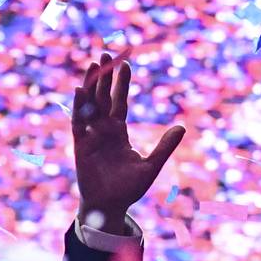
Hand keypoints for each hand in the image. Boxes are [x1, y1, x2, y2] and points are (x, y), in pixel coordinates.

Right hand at [73, 54, 184, 233]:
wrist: (110, 206)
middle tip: (106, 54)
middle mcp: (104, 130)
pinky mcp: (81, 145)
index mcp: (119, 133)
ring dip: (91, 85)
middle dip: (105, 77)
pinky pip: (79, 122)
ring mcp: (91, 136)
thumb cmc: (129, 188)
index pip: (120, 102)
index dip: (121, 84)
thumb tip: (182, 126)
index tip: (125, 63)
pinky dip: (79, 106)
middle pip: (103, 97)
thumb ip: (164, 146)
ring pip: (90, 105)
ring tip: (94, 64)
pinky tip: (80, 89)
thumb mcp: (151, 166)